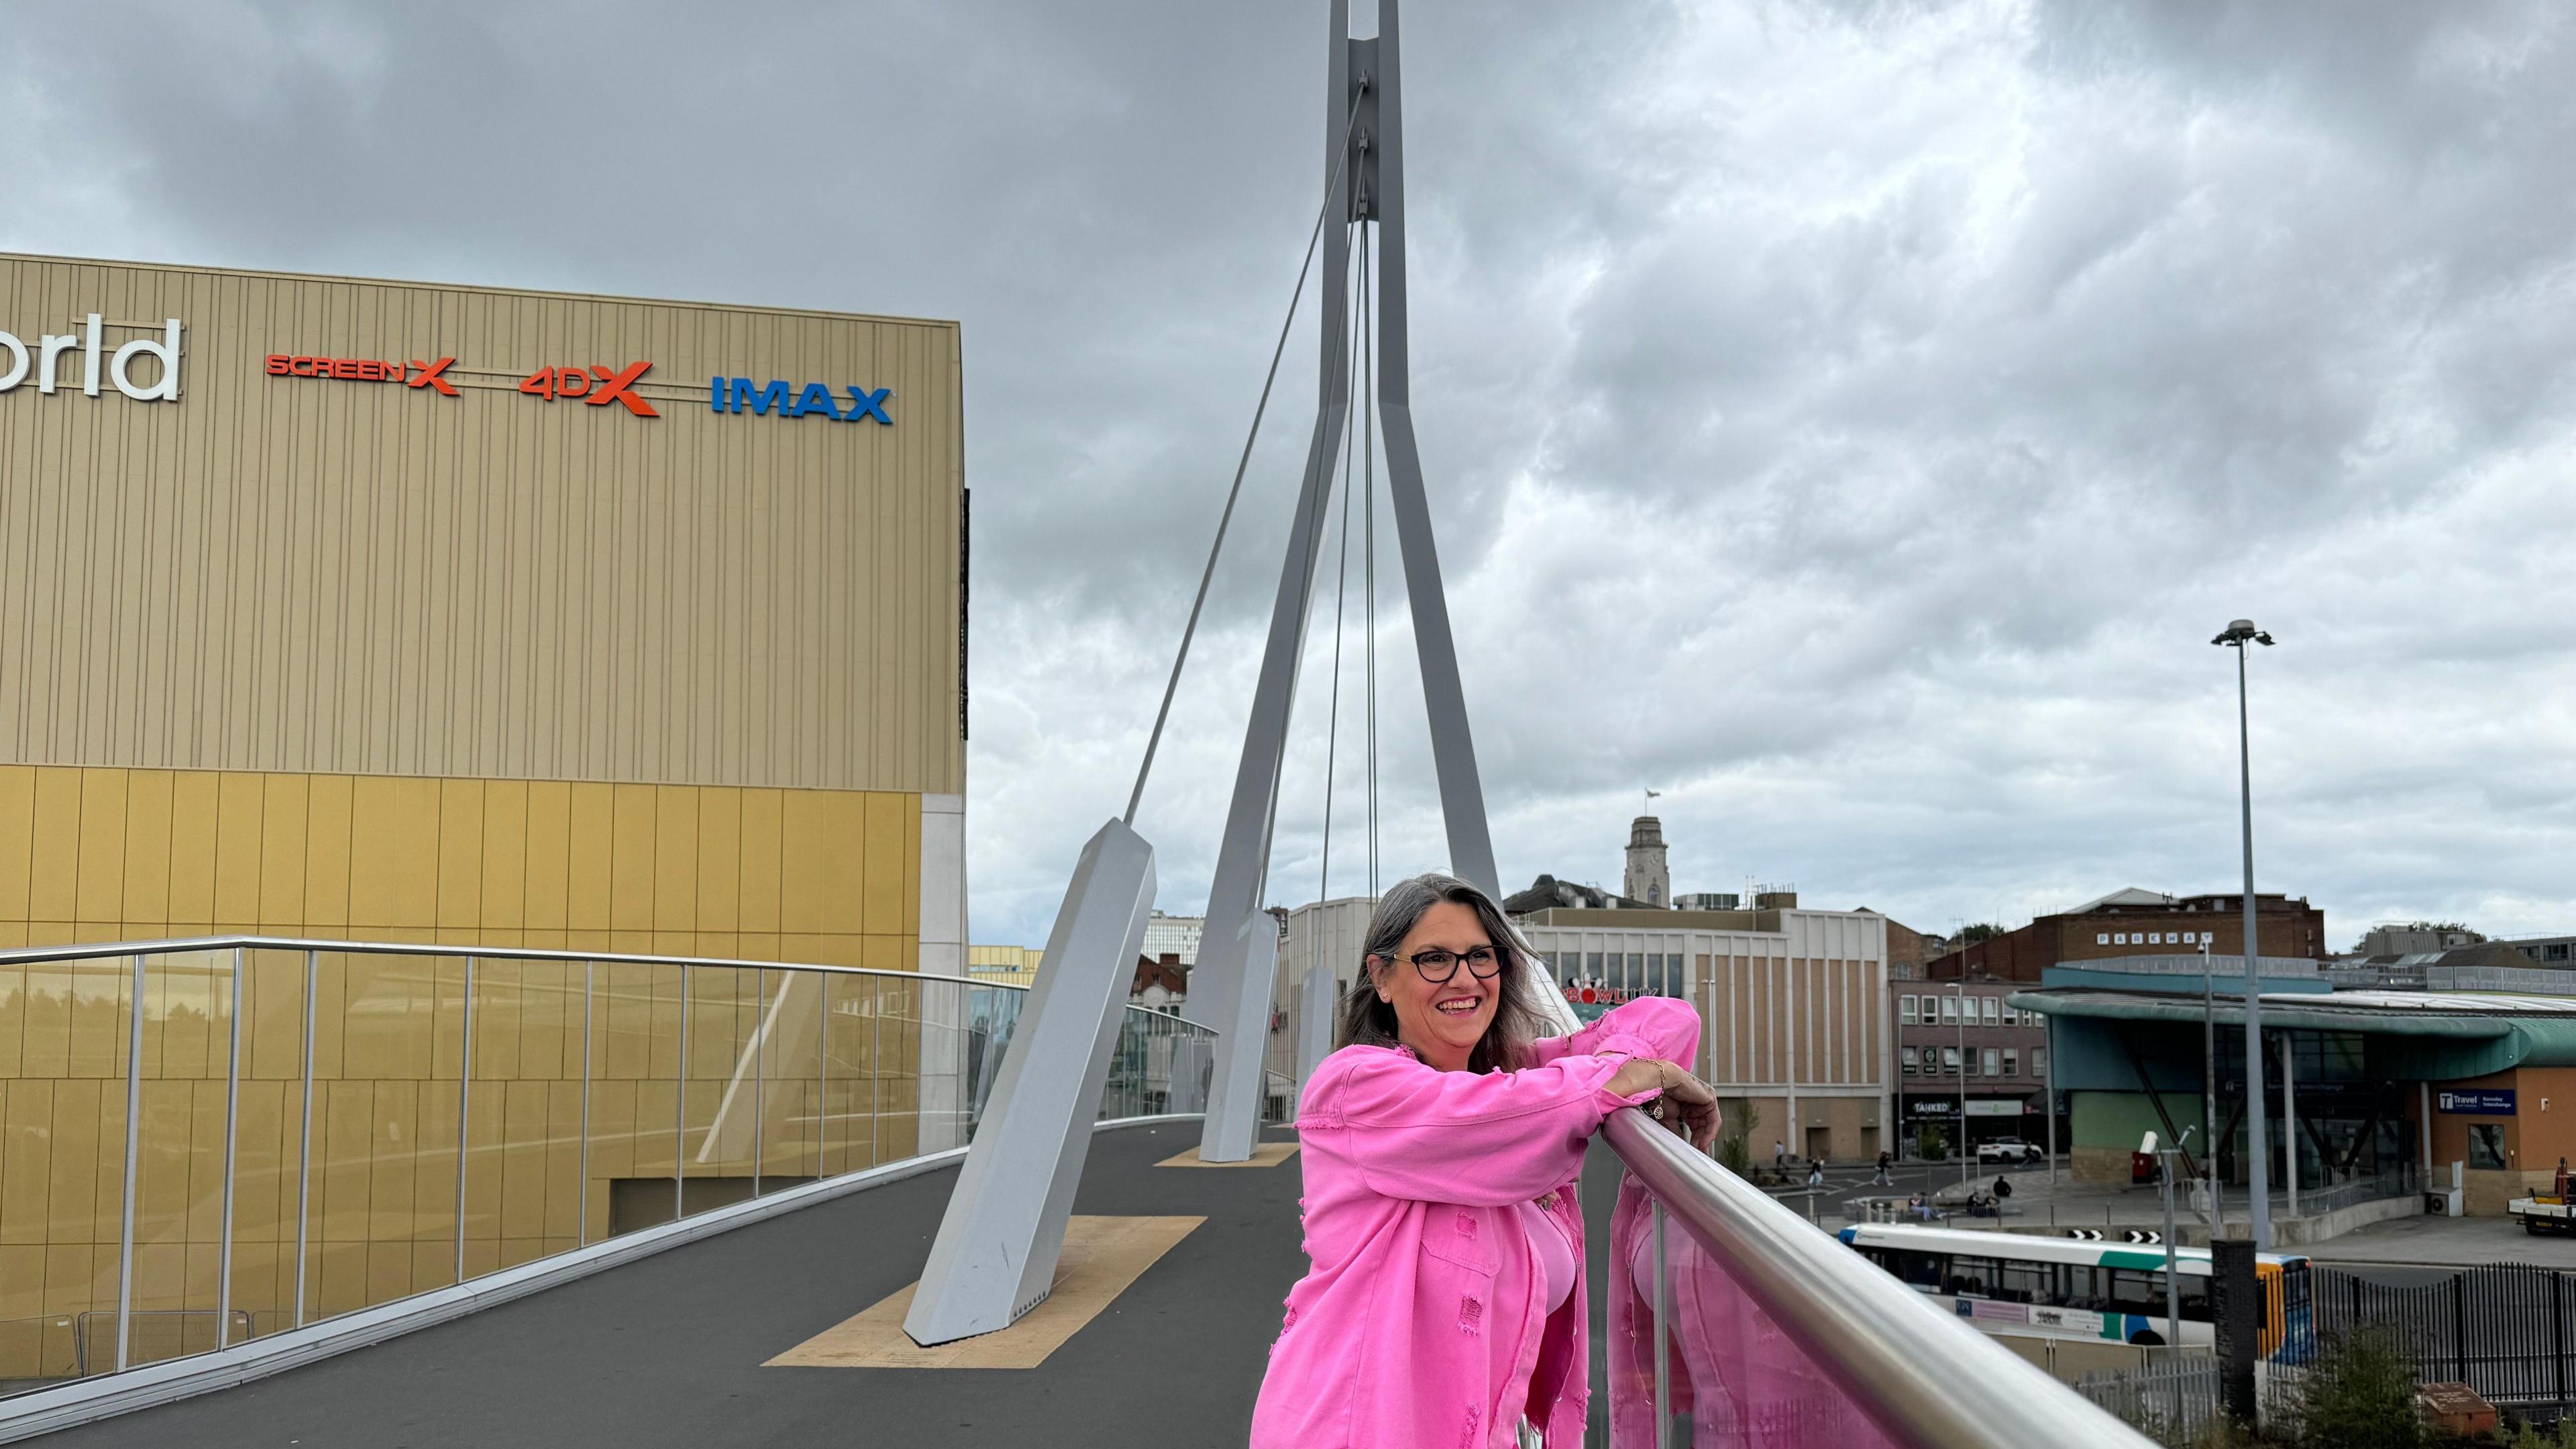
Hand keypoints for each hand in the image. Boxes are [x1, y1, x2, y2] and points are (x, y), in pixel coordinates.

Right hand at [1606, 1058, 1720, 1152]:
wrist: (1657, 1082)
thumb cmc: (1657, 1095)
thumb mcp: (1667, 1120)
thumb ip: (1676, 1133)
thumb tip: (1680, 1150)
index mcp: (1686, 1107)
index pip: (1694, 1127)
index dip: (1694, 1141)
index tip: (1693, 1154)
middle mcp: (1696, 1103)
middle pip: (1702, 1127)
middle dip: (1700, 1142)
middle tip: (1697, 1155)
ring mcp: (1704, 1100)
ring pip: (1709, 1125)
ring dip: (1704, 1140)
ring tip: (1697, 1150)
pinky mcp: (1709, 1098)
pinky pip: (1714, 1120)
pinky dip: (1710, 1133)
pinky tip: (1702, 1142)